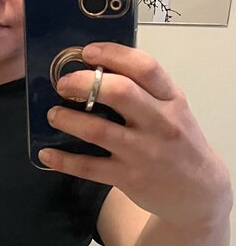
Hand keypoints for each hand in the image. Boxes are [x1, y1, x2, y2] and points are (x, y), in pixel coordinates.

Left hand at [38, 42, 232, 229]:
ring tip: (53, 114)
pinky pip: (89, 167)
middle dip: (84, 83)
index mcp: (172, 99)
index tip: (87, 52)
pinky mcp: (128, 178)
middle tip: (63, 84)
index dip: (113, 54)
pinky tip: (46, 153)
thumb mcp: (174, 110)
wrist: (198, 193)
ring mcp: (143, 152)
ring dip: (69, 119)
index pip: (146, 67)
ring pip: (99, 131)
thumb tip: (98, 69)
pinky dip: (64, 160)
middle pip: (121, 93)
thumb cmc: (179, 143)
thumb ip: (146, 91)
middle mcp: (160, 123)